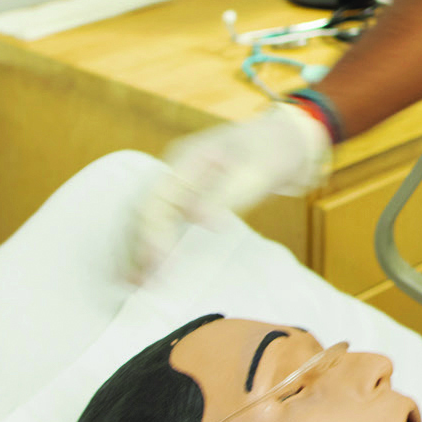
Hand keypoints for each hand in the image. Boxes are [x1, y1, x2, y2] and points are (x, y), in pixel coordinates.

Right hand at [126, 102, 332, 280]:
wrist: (286, 138)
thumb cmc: (274, 151)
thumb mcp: (255, 171)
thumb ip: (224, 194)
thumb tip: (194, 217)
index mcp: (189, 157)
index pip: (159, 199)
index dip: (153, 232)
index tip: (156, 262)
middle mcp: (177, 168)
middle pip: (147, 209)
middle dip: (140, 246)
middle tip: (138, 282)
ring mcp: (181, 181)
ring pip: (150, 217)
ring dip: (141, 247)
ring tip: (135, 282)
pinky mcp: (188, 195)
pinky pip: (164, 220)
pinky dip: (156, 242)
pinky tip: (150, 267)